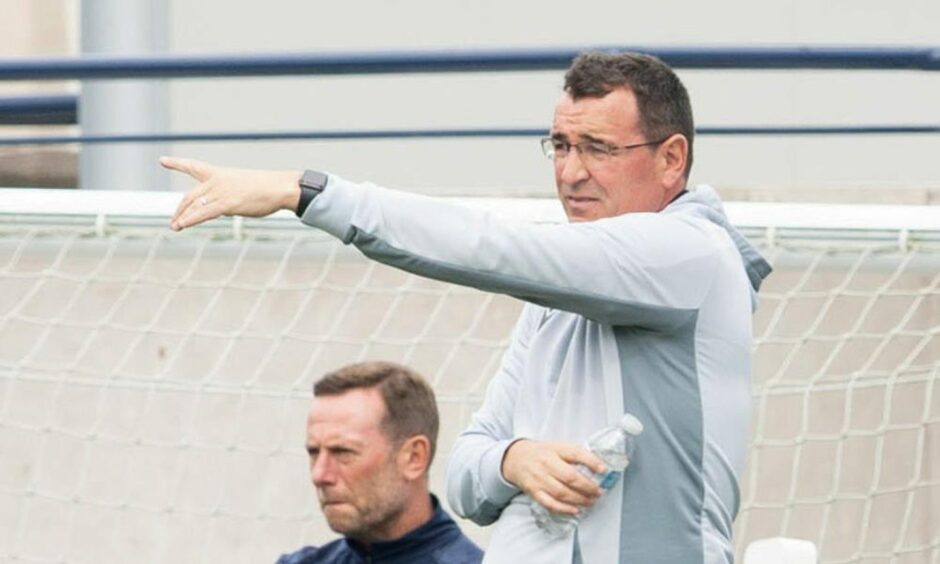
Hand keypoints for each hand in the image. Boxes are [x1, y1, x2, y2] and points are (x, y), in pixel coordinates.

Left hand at [161, 156, 302, 230]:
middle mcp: (215, 182)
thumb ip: (227, 196)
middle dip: (179, 209)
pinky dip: (190, 220)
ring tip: (174, 227)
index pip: (193, 167)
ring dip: (182, 218)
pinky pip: (203, 213)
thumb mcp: (242, 186)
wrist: (279, 187)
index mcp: (218, 173)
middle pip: (189, 196)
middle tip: (174, 220)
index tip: (162, 160)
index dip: (176, 163)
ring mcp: (220, 192)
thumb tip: (221, 209)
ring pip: (194, 206)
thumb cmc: (266, 188)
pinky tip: (181, 225)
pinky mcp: (226, 203)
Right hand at [501, 439, 605, 515]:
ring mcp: (539, 478)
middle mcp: (546, 463)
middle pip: (570, 477)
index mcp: (555, 449)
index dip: (591, 461)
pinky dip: (564, 509)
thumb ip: (574, 455)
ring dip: (580, 499)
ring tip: (591, 501)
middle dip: (588, 487)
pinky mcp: (534, 491)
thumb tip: (598, 466)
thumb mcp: (557, 447)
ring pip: (562, 492)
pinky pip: (550, 503)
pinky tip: (575, 510)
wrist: (516, 458)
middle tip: (599, 492)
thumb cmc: (542, 454)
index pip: (575, 453)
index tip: (603, 469)